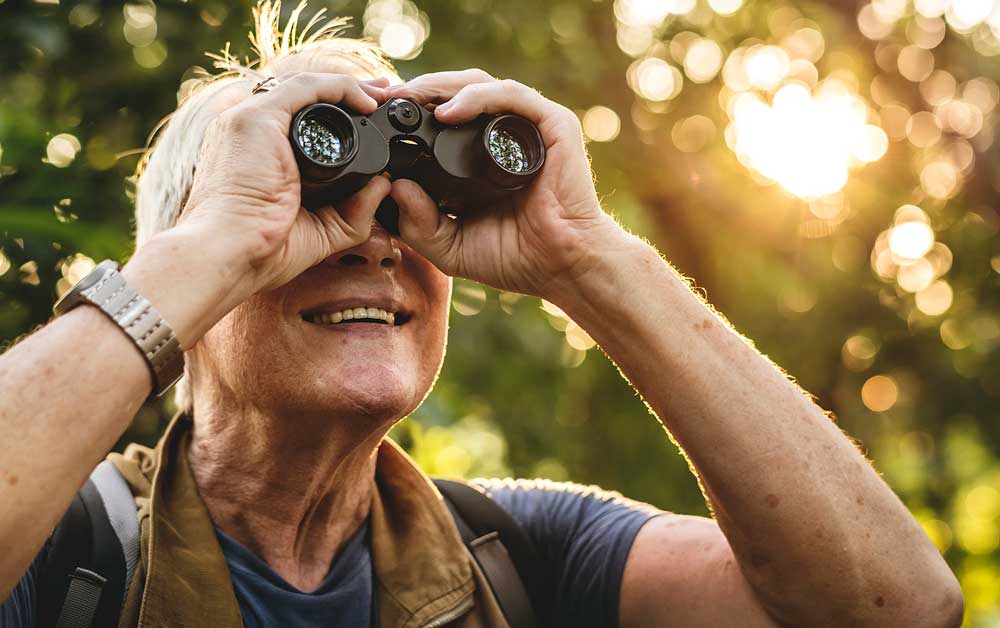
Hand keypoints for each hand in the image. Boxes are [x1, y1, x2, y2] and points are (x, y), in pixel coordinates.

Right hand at [178, 73, 392, 292]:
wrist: (230, 256)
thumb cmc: (263, 251)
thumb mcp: (322, 229)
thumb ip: (355, 209)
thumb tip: (385, 183)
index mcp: (257, 152)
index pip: (299, 118)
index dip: (337, 112)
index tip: (371, 117)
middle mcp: (249, 130)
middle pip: (304, 97)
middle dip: (347, 92)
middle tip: (382, 97)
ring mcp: (249, 120)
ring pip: (306, 86)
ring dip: (348, 86)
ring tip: (381, 95)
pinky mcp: (257, 118)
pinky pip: (306, 87)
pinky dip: (339, 88)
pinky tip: (365, 101)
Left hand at [385, 70, 626, 299]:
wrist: (563, 266)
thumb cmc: (517, 257)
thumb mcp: (451, 245)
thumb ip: (419, 224)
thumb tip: (394, 188)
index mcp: (482, 154)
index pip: (444, 114)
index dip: (411, 109)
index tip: (378, 116)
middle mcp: (505, 133)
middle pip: (457, 91)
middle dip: (419, 89)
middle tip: (385, 97)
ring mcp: (529, 126)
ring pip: (479, 84)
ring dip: (440, 85)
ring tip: (409, 97)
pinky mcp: (552, 124)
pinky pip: (510, 96)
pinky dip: (477, 97)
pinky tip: (449, 112)